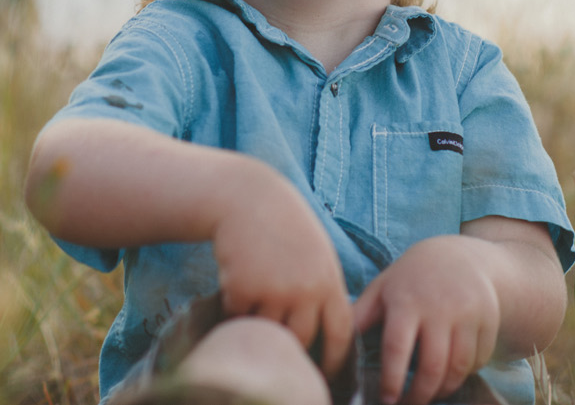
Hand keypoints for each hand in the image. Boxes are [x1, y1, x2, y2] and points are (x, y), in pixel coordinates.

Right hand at [209, 159, 353, 378]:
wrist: (249, 199)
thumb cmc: (286, 228)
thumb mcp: (318, 255)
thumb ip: (323, 292)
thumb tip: (326, 339)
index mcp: (329, 282)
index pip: (340, 335)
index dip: (333, 362)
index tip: (325, 376)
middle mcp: (305, 290)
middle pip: (300, 340)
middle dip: (290, 345)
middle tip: (281, 344)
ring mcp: (273, 290)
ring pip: (267, 330)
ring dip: (258, 323)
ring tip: (255, 297)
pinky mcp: (243, 288)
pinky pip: (238, 316)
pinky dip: (235, 308)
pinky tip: (236, 282)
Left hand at [353, 236, 499, 404]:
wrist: (460, 256)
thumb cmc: (411, 280)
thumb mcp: (382, 289)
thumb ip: (360, 317)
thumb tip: (334, 345)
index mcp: (406, 301)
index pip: (397, 348)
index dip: (392, 380)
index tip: (387, 400)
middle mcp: (440, 307)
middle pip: (432, 366)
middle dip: (420, 395)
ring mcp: (468, 313)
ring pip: (458, 368)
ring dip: (444, 390)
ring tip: (429, 394)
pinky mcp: (489, 320)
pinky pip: (478, 360)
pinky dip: (465, 374)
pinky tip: (450, 373)